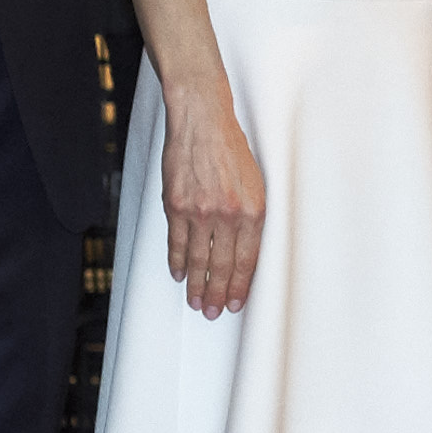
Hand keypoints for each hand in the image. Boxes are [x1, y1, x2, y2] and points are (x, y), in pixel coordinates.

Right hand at [159, 86, 263, 318]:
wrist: (203, 120)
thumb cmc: (231, 148)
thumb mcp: (255, 181)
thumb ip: (251, 216)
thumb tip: (246, 251)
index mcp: (253, 209)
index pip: (248, 260)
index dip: (240, 286)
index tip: (235, 304)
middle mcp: (228, 214)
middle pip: (222, 266)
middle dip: (218, 294)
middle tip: (213, 312)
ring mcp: (200, 211)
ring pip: (197, 259)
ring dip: (196, 285)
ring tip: (196, 302)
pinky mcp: (176, 205)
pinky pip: (176, 243)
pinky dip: (177, 262)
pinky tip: (179, 274)